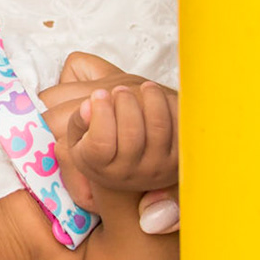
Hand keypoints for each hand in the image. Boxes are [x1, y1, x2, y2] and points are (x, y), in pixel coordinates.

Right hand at [64, 82, 178, 195]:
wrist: (134, 165)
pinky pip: (181, 127)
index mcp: (96, 165)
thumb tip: (88, 107)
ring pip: (159, 127)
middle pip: (132, 134)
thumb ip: (79, 120)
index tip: (99, 93)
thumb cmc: (103, 142)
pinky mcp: (179, 160)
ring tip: (143, 87)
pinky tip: (157, 96)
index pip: (100, 144)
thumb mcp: (78, 134)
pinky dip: (171, 106)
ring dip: (151, 98)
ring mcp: (156, 168)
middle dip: (126, 102)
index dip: (101, 114)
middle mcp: (127, 172)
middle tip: (119, 89)